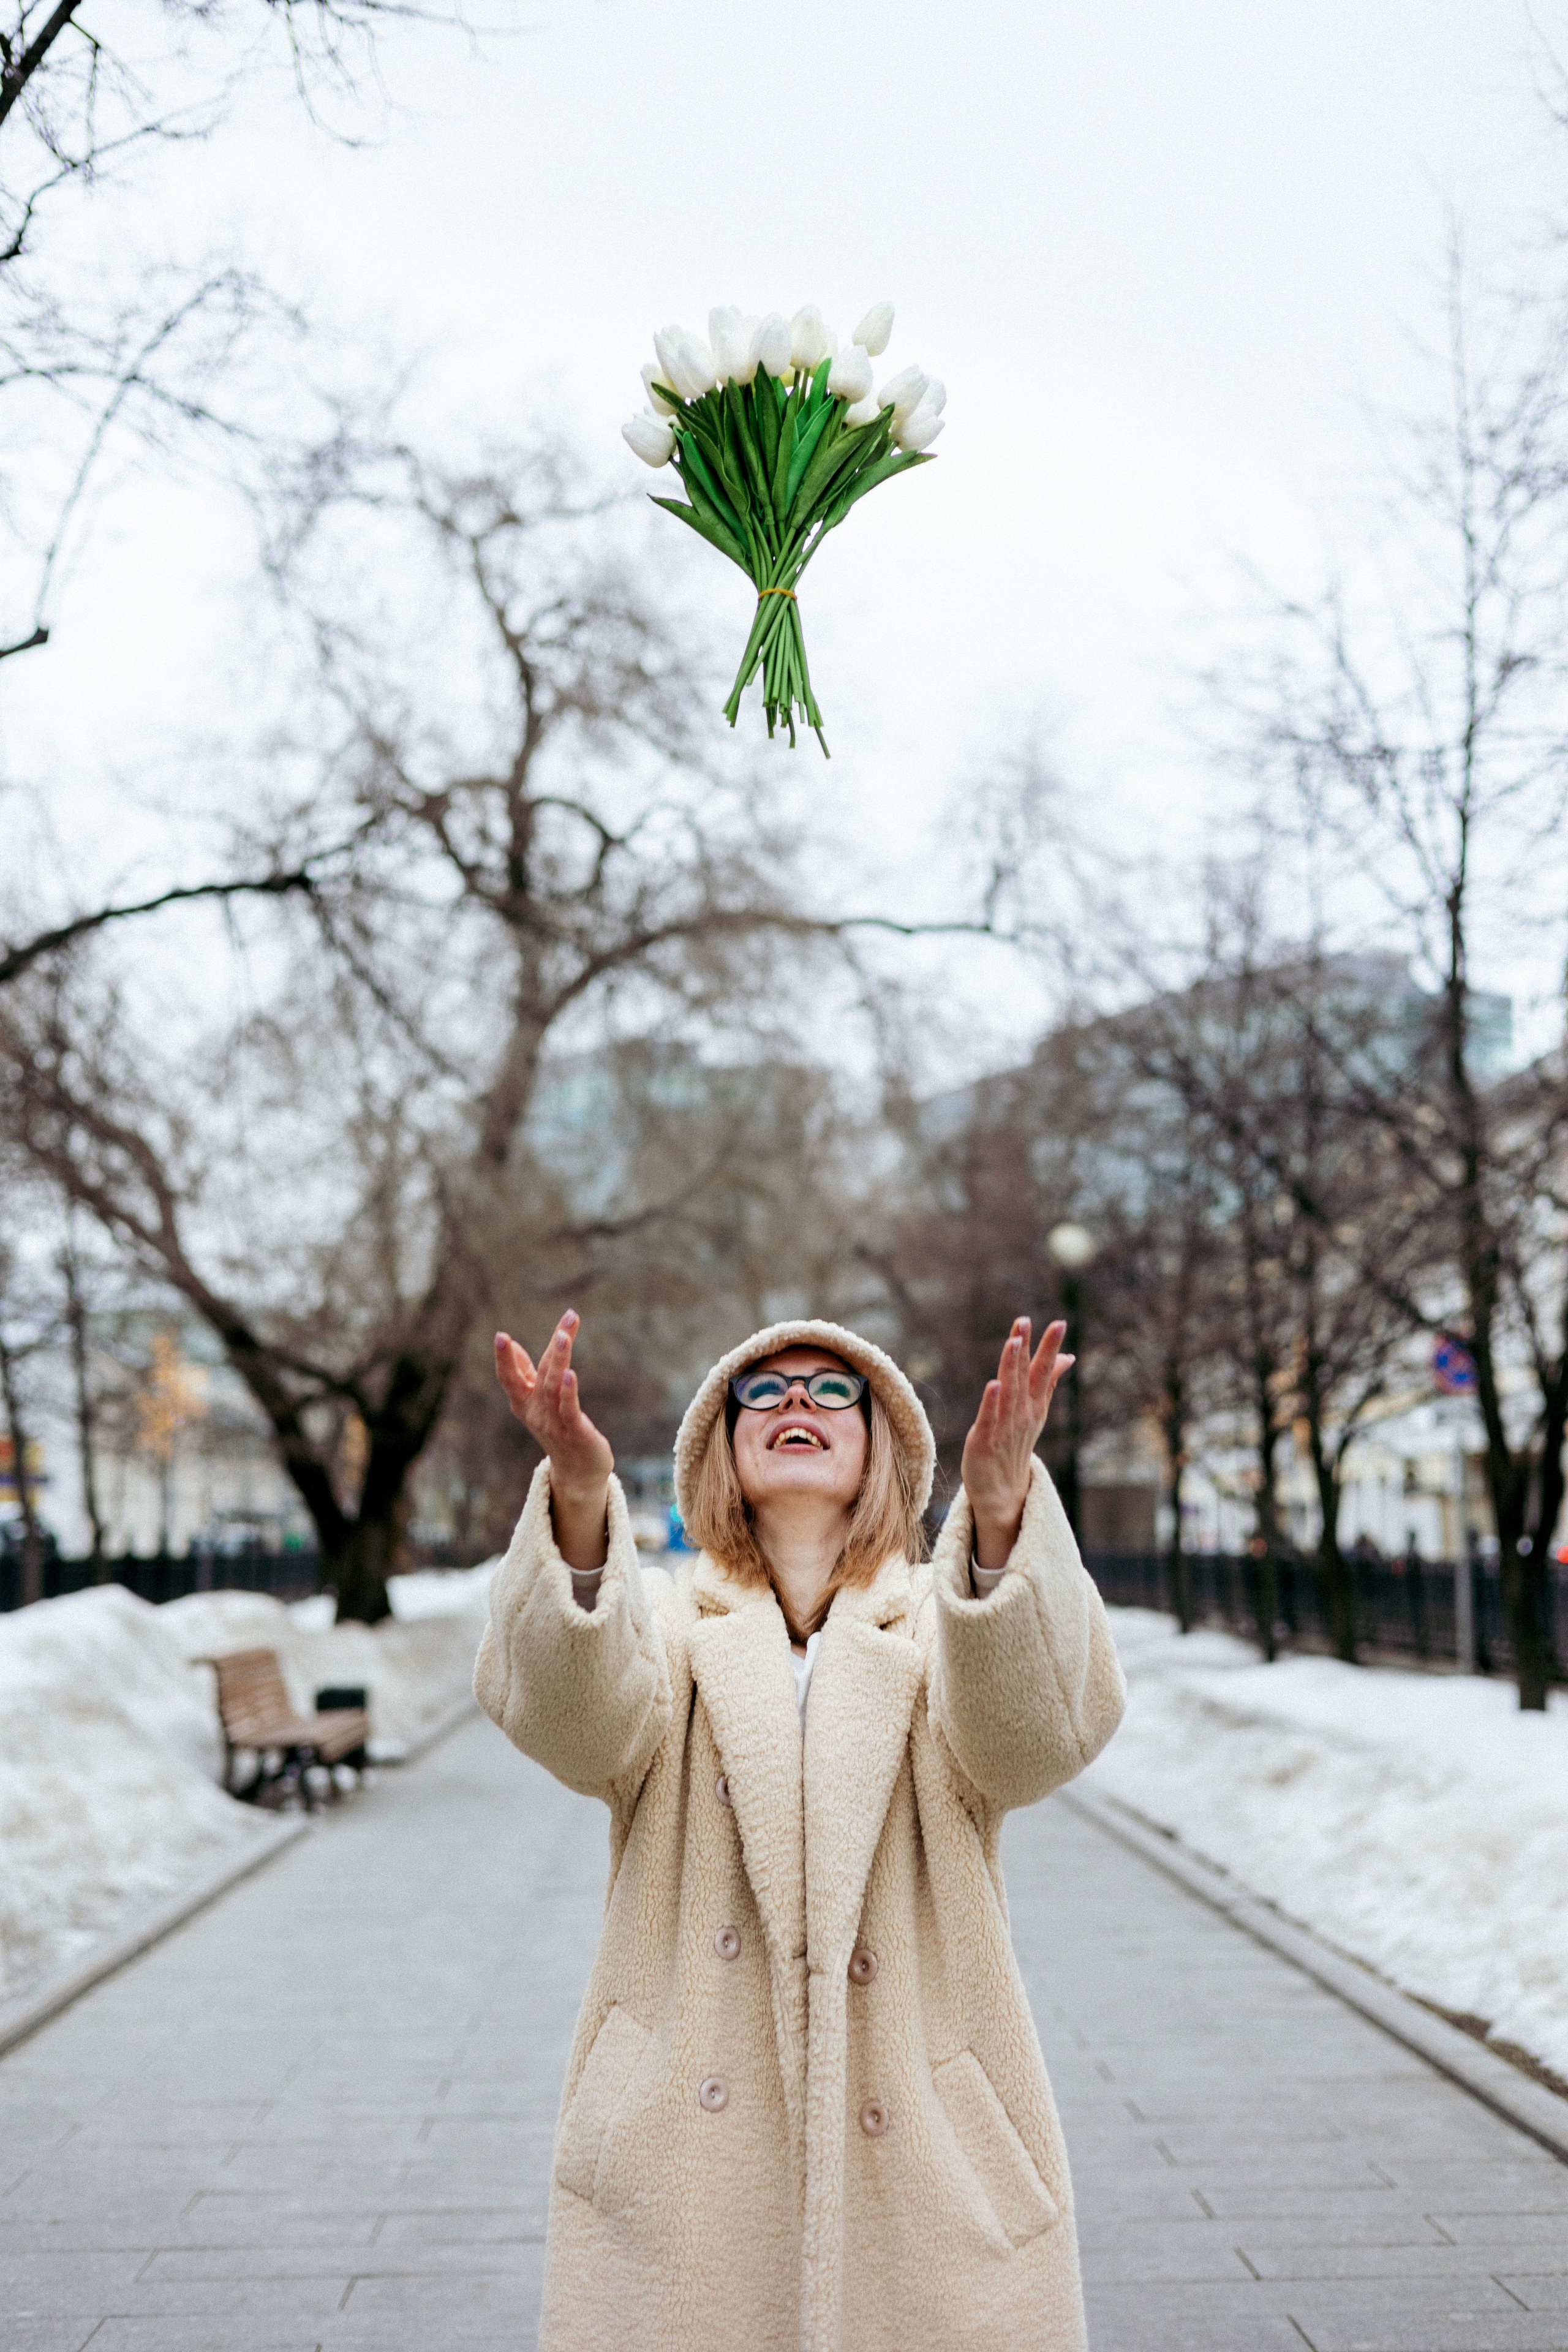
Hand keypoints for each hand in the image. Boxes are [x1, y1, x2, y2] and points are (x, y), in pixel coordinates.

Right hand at [494, 1311, 613, 1571]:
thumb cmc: (557, 1428)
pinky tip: (569, 1373)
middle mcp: (534, 1413)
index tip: (500, 1336)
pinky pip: (568, 1408)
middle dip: (553, 1346)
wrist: (578, 1471)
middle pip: (540, 1374)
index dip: (505, 1358)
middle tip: (566, 1320)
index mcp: (523, 1403)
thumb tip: (510, 1344)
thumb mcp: (536, 1400)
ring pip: (553, 1387)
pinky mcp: (574, 1432)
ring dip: (560, 1359)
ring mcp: (553, 1423)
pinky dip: (567, 1390)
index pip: (510, 1376)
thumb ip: (524, 1373)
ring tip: (564, 1336)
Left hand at [960, 1318, 1073, 1571]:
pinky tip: (994, 1384)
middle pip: (1026, 1376)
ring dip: (1011, 1366)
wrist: (1003, 1493)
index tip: (1059, 1323)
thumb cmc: (1015, 1446)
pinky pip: (988, 1419)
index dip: (1049, 1347)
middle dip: (1028, 1348)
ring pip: (1009, 1392)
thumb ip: (1047, 1382)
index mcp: (1034, 1405)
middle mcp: (1023, 1414)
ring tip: (1013, 1342)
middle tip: (1027, 1321)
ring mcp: (1005, 1428)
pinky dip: (992, 1402)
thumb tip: (1066, 1356)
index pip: (1043, 1371)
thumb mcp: (1035, 1412)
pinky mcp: (984, 1441)